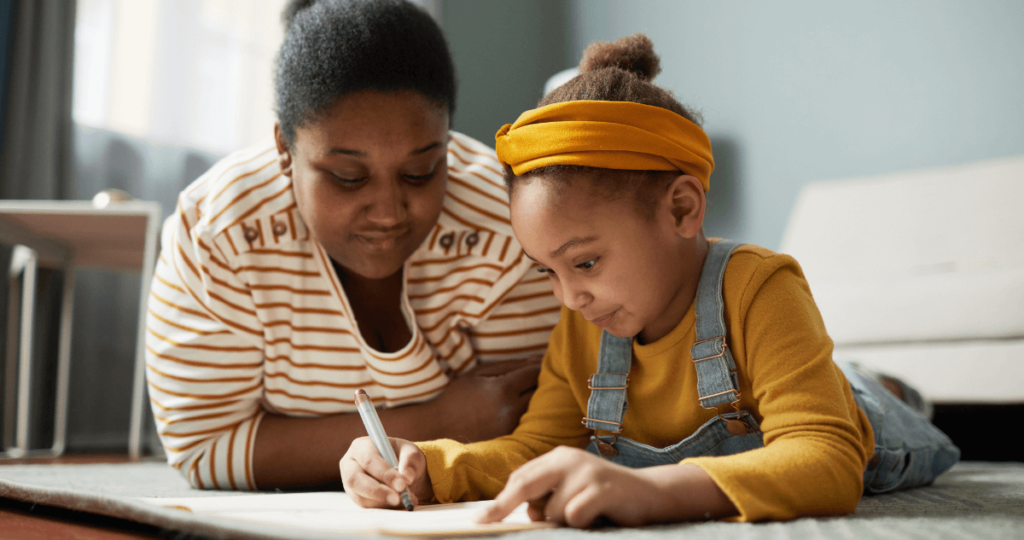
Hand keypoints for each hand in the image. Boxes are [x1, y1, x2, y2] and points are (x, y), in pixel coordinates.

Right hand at [340, 436, 432, 508]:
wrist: (401, 470)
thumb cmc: (403, 456)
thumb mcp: (411, 452)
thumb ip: (410, 461)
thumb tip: (407, 478)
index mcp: (361, 447)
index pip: (369, 460)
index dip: (384, 474)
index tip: (402, 485)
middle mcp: (349, 464)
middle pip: (355, 480)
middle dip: (378, 491)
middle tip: (398, 499)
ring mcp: (349, 483)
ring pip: (361, 497)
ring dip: (384, 502)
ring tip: (405, 500)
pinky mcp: (355, 497)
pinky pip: (366, 506)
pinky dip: (384, 507)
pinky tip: (398, 504)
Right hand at [430, 357, 542, 441]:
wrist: (438, 426)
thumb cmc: (458, 395)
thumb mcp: (479, 373)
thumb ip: (510, 365)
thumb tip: (537, 359)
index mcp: (503, 390)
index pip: (535, 373)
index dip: (539, 365)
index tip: (539, 362)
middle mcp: (511, 410)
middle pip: (542, 391)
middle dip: (542, 382)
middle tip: (537, 377)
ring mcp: (512, 427)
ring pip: (538, 409)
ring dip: (537, 398)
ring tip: (529, 392)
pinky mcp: (510, 439)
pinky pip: (529, 422)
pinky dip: (529, 414)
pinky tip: (521, 408)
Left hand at [475, 446, 736, 527]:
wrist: (649, 493)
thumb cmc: (604, 496)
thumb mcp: (571, 489)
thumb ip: (547, 494)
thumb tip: (520, 513)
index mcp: (559, 456)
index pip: (521, 477)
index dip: (501, 499)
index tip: (483, 517)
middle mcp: (569, 459)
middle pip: (525, 485)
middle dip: (504, 506)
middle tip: (485, 521)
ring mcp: (586, 472)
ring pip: (552, 510)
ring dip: (562, 521)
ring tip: (584, 514)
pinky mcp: (601, 489)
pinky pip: (573, 516)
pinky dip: (580, 523)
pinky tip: (596, 516)